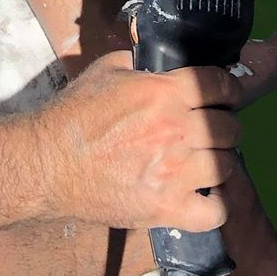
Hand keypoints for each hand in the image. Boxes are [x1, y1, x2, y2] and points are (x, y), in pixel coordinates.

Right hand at [34, 52, 239, 231]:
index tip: (223, 95)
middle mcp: (176, 131)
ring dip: (218, 162)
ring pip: (226, 166)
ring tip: (204, 162)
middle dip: (222, 126)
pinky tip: (201, 197)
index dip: (227, 89)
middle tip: (208, 131)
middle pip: (229, 128)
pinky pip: (215, 213)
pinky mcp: (165, 209)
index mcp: (164, 93)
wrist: (47, 163)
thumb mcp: (106, 70)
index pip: (219, 85)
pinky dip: (214, 207)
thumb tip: (157, 63)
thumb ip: (139, 63)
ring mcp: (174, 174)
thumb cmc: (73, 115)